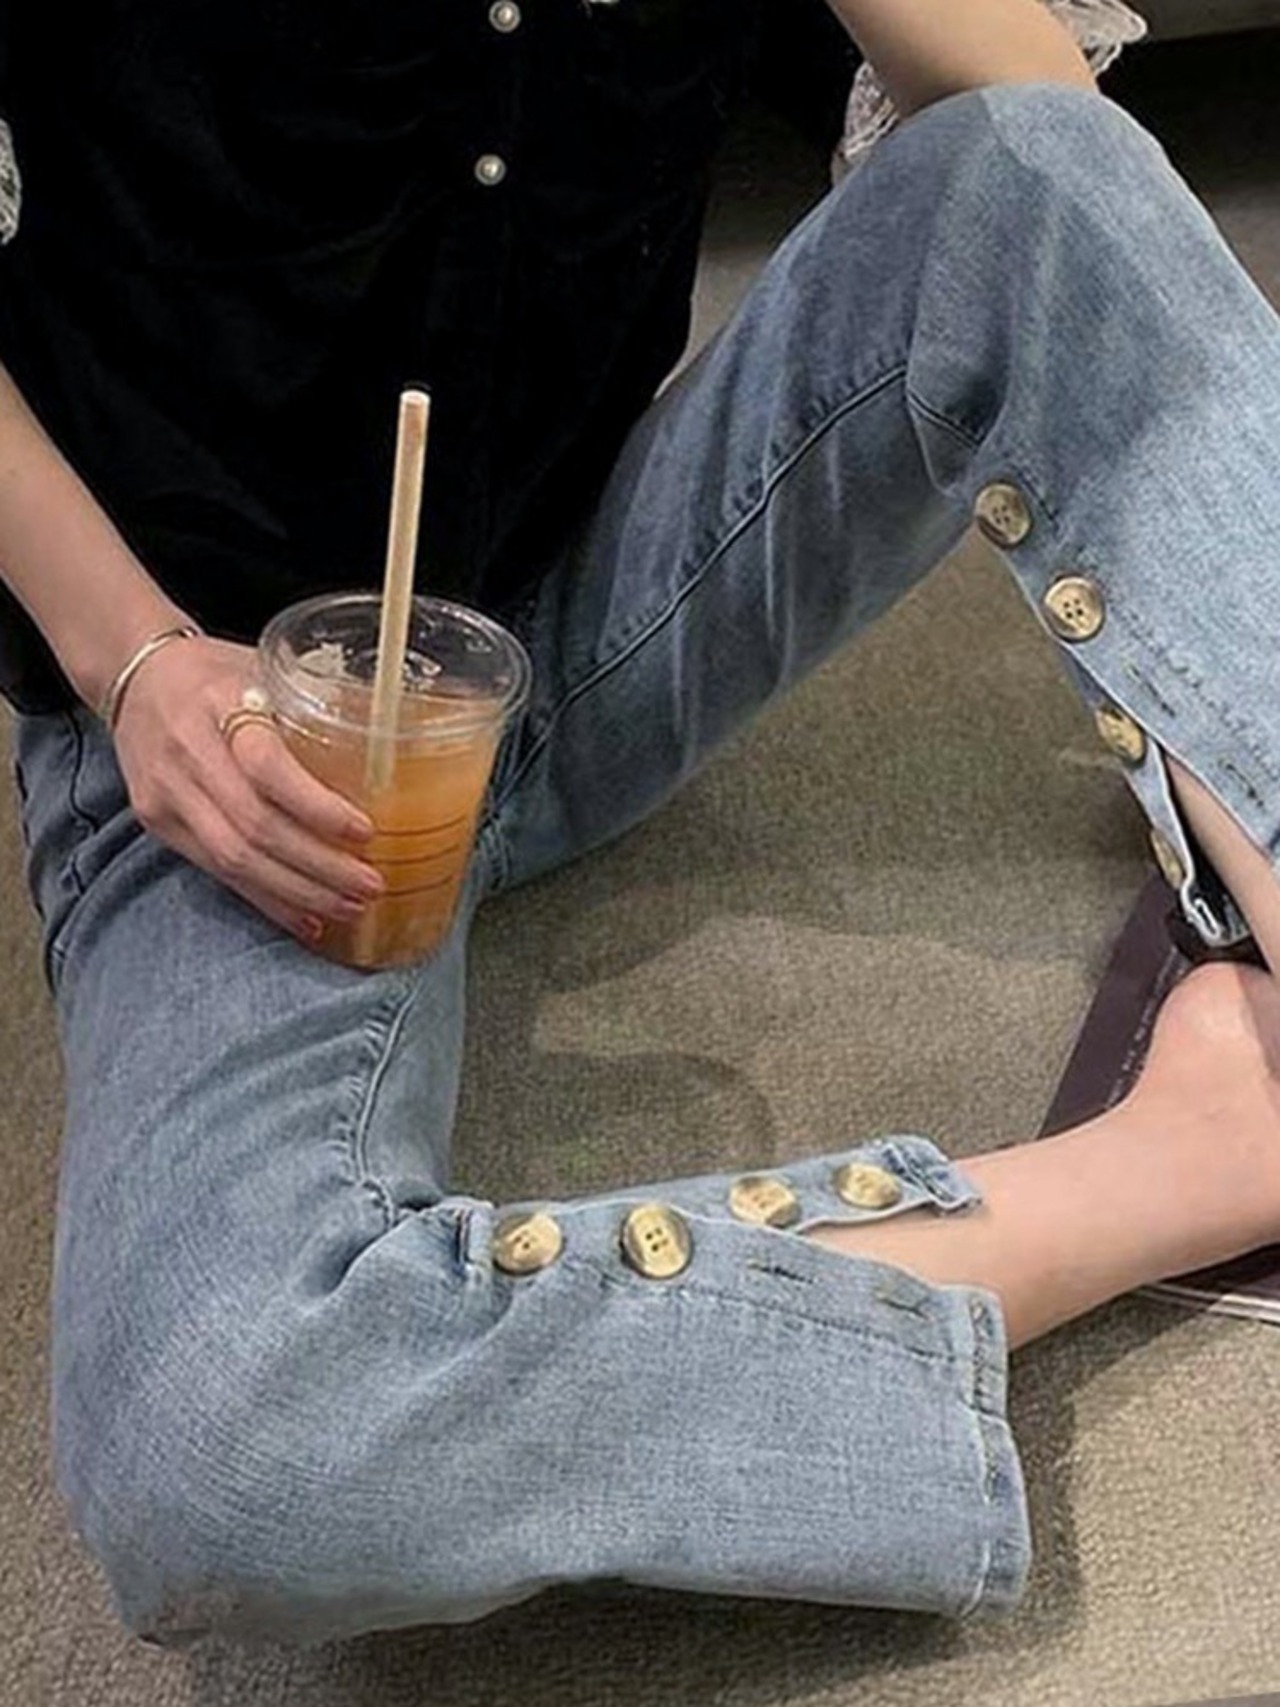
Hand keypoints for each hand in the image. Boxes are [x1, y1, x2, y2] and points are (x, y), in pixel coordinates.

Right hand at [110, 634, 383, 941]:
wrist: (133, 672)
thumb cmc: (213, 672)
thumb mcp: (262, 668)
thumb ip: (311, 708)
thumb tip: (390, 752)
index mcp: (220, 704)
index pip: (266, 767)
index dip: (317, 807)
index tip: (365, 831)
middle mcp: (188, 753)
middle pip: (255, 827)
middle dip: (319, 866)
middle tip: (371, 884)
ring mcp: (167, 793)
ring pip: (235, 860)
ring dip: (298, 892)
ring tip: (348, 907)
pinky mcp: (158, 823)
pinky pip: (217, 872)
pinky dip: (266, 900)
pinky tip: (304, 916)